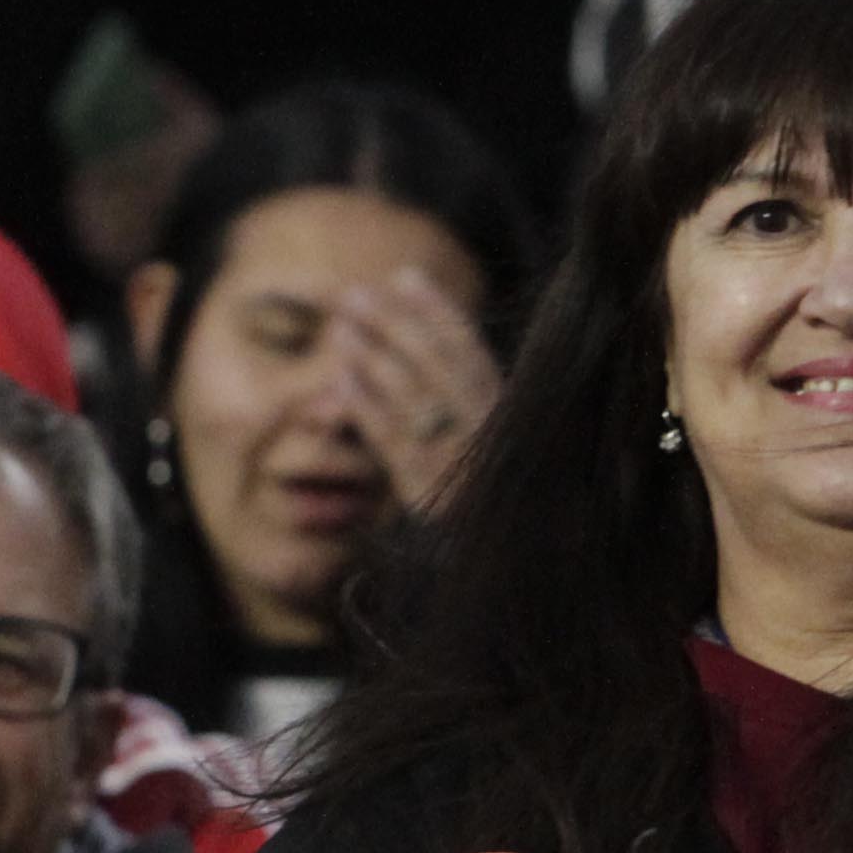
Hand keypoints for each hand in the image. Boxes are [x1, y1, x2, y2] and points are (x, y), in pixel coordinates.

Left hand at [329, 263, 500, 510]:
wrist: (503, 576)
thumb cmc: (485, 498)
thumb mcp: (482, 442)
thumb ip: (459, 393)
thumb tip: (416, 335)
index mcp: (512, 418)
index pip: (474, 353)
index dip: (439, 312)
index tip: (405, 276)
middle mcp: (495, 439)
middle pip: (442, 369)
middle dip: (397, 325)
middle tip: (354, 295)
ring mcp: (466, 469)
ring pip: (417, 402)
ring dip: (375, 359)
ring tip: (340, 329)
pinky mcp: (435, 501)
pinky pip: (397, 446)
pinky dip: (369, 410)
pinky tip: (341, 382)